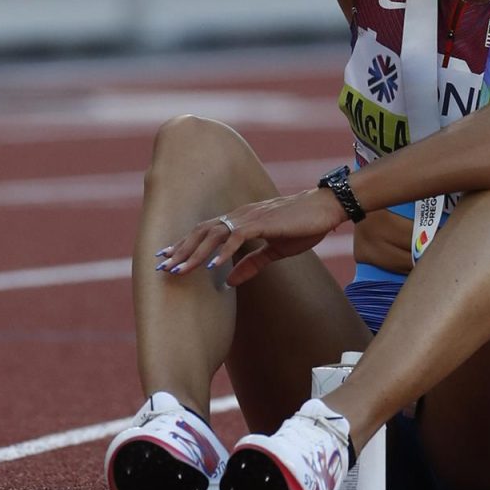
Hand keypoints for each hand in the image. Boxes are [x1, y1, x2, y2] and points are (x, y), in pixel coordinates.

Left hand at [155, 188, 347, 286]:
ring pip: (214, 234)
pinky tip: (213, 267)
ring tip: (180, 269)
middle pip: (202, 232)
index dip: (186, 244)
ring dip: (195, 253)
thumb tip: (229, 281)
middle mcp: (240, 216)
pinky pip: (238, 238)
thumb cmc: (303, 225)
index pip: (206, 231)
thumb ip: (252, 264)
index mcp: (241, 221)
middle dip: (181, 250)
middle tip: (162, 266)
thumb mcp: (275, 251)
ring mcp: (250, 218)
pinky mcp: (263, 223)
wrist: (326, 208)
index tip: (169, 257)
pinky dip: (223, 252)